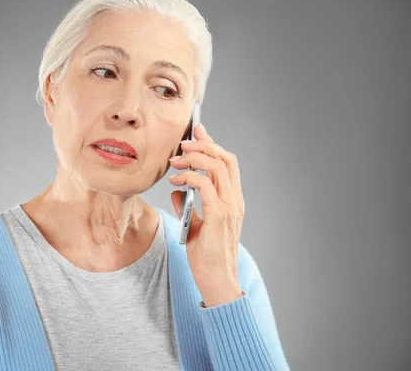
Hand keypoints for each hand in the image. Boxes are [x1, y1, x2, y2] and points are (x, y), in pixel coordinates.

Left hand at [168, 123, 245, 306]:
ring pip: (217, 167)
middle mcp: (235, 200)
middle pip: (225, 159)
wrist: (216, 281)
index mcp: (232, 201)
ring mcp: (230, 207)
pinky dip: (189, 178)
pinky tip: (176, 183)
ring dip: (194, 158)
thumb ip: (189, 206)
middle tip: (181, 143)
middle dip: (203, 144)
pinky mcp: (219, 216)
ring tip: (175, 161)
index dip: (212, 144)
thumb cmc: (207, 257)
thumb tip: (177, 191)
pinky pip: (205, 185)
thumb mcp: (195, 226)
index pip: (227, 163)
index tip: (197, 130)